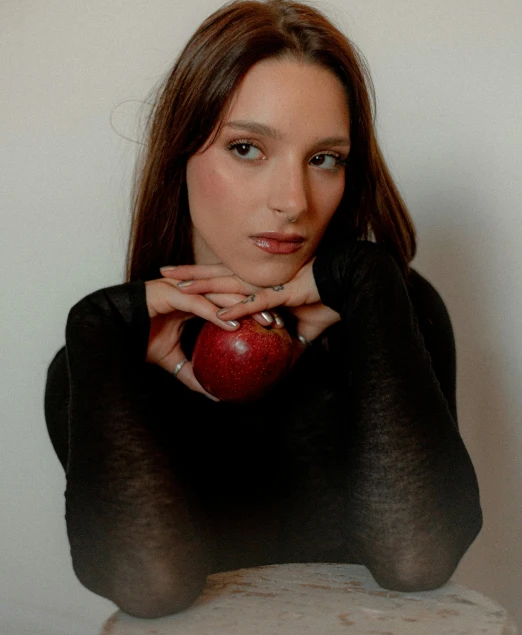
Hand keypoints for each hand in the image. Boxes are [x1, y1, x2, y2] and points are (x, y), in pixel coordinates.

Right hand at [145, 277, 283, 398]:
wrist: (109, 330)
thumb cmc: (138, 339)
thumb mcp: (171, 361)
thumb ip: (192, 373)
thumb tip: (213, 395)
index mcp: (195, 299)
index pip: (231, 299)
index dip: (253, 308)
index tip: (275, 323)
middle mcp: (192, 289)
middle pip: (232, 292)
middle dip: (258, 304)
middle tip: (280, 319)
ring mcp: (181, 288)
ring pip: (221, 294)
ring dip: (245, 307)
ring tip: (265, 320)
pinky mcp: (169, 293)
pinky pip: (198, 304)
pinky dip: (217, 314)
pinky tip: (233, 325)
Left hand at [160, 259, 339, 344]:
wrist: (348, 285)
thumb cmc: (327, 300)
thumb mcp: (304, 327)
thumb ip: (291, 343)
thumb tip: (286, 362)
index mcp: (260, 283)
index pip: (223, 277)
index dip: (200, 275)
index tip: (179, 277)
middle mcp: (259, 280)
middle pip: (216, 274)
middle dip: (188, 273)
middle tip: (162, 273)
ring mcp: (269, 285)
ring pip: (228, 284)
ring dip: (202, 286)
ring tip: (178, 287)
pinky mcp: (283, 293)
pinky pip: (255, 303)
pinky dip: (237, 308)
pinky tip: (218, 313)